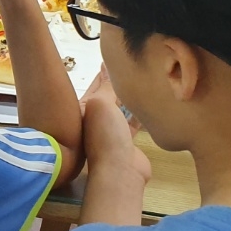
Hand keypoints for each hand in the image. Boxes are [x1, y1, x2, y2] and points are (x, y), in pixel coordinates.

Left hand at [81, 69, 150, 184]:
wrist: (119, 170)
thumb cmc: (105, 135)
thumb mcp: (102, 104)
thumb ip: (106, 88)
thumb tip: (108, 72)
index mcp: (84, 109)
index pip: (95, 86)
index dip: (102, 74)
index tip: (109, 60)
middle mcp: (95, 120)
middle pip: (108, 97)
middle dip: (114, 84)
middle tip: (126, 68)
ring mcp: (111, 133)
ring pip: (121, 110)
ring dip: (128, 99)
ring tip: (138, 82)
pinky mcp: (127, 143)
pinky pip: (133, 123)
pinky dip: (139, 114)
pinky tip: (147, 105)